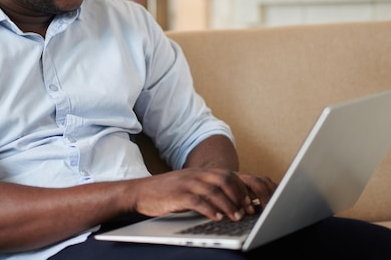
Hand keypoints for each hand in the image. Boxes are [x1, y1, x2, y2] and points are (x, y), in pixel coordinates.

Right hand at [130, 168, 276, 220]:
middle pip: (225, 180)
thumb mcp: (189, 185)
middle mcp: (196, 175)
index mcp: (200, 172)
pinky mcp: (177, 195)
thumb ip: (206, 189)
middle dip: (238, 196)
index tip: (249, 204)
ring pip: (214, 190)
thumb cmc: (167, 192)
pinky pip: (198, 200)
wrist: (140, 191)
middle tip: (245, 211)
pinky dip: (210, 209)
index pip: (228, 175)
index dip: (241, 189)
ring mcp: (186, 183)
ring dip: (228, 204)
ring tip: (235, 217)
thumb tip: (229, 202)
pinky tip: (217, 217)